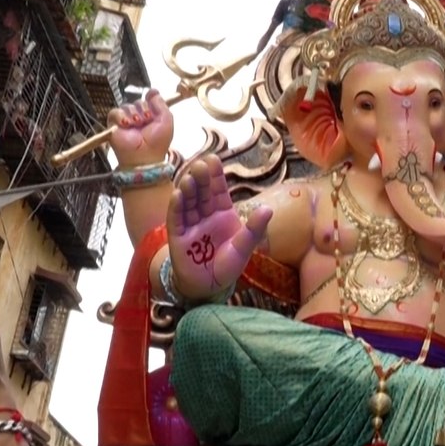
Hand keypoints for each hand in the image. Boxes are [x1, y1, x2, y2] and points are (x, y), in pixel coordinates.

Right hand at [109, 89, 173, 167]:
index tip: (152, 100)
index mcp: (152, 115)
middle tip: (146, 120)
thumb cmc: (157, 142)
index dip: (151, 99)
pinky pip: (115, 112)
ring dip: (133, 114)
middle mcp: (139, 116)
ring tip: (137, 124)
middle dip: (143, 109)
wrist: (144, 156)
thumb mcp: (166, 121)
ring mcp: (126, 120)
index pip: (149, 99)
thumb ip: (161, 105)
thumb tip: (153, 90)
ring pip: (126, 106)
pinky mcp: (114, 125)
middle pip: (138, 101)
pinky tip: (127, 124)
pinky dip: (121, 117)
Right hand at [167, 156, 272, 299]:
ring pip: (188, 203)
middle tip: (201, 165)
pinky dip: (176, 207)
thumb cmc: (228, 264)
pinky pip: (176, 219)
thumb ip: (254, 228)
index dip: (215, 176)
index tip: (213, 159)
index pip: (218, 191)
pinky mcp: (178, 236)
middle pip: (202, 193)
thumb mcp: (245, 246)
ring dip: (188, 190)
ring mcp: (190, 224)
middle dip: (201, 179)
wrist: (210, 286)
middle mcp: (205, 215)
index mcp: (223, 213)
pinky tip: (178, 195)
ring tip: (190, 177)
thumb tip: (268, 209)